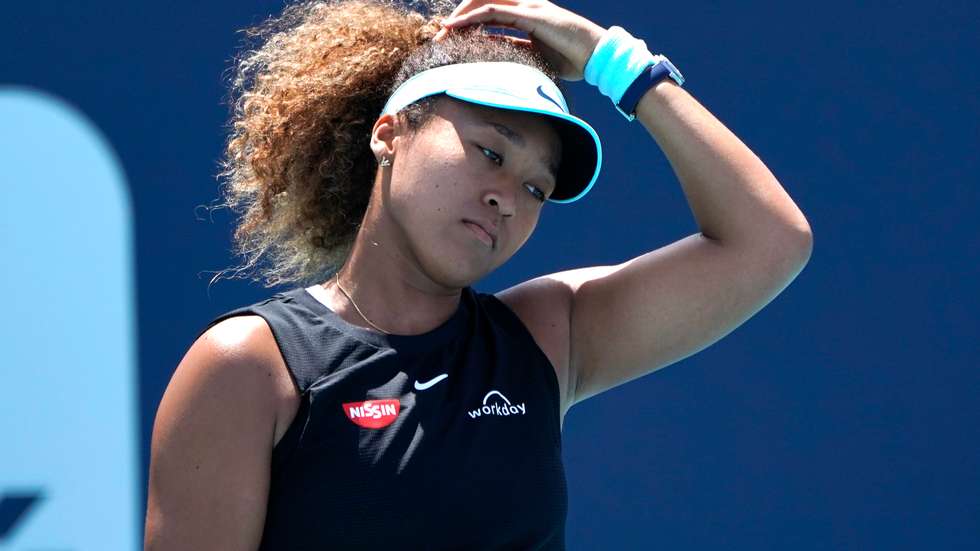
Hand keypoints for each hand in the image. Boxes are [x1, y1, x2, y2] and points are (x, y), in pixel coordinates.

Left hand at [433, 0, 605, 80]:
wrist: (597, 57)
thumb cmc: (572, 59)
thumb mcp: (535, 56)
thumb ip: (515, 51)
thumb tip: (493, 59)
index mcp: (527, 14)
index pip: (490, 12)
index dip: (468, 23)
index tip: (450, 39)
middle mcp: (525, 5)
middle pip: (483, 3)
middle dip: (459, 18)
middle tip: (441, 37)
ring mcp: (528, 6)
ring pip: (483, 2)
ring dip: (460, 17)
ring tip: (443, 33)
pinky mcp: (530, 14)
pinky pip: (493, 11)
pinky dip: (471, 18)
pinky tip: (454, 28)